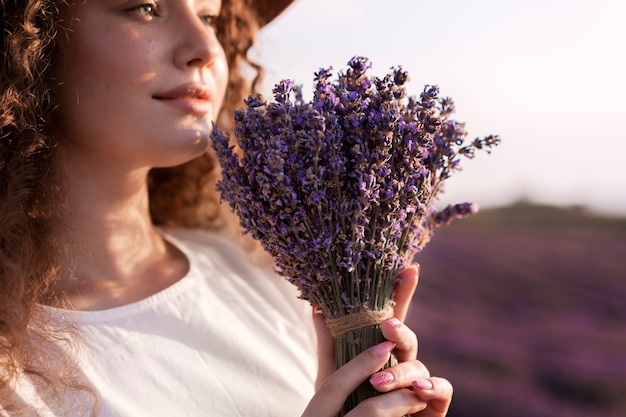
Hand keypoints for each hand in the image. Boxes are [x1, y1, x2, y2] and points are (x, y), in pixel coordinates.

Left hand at [304, 263, 452, 416]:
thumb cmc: (349, 406)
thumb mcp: (333, 375)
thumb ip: (329, 343)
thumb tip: (316, 305)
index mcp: (381, 349)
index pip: (392, 317)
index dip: (401, 292)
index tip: (408, 267)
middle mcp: (402, 361)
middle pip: (407, 336)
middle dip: (399, 329)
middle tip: (387, 325)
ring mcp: (419, 381)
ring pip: (419, 364)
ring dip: (400, 371)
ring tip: (377, 383)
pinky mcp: (434, 403)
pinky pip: (443, 388)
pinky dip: (433, 386)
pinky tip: (418, 389)